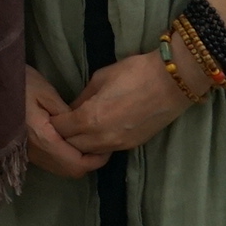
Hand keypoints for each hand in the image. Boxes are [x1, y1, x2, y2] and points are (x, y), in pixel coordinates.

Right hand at [21, 70, 103, 178]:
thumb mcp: (45, 92)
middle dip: (88, 162)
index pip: (77, 163)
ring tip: (86, 142)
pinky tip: (68, 142)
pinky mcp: (25, 151)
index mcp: (44, 139)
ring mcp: (29, 154)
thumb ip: (67, 114)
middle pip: (71, 171)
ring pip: (61, 169)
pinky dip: (65, 158)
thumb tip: (82, 129)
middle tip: (100, 145)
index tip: (107, 145)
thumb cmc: (17, 85)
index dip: (97, 159)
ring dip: (76, 161)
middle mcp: (36, 153)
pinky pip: (51, 163)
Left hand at [61, 51, 201, 161]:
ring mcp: (118, 145)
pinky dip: (96, 145)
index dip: (53, 122)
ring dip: (79, 143)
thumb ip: (83, 98)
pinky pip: (105, 151)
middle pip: (70, 145)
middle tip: (62, 123)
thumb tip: (72, 109)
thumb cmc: (135, 73)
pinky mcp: (131, 147)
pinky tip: (97, 133)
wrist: (173, 82)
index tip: (52, 114)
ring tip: (78, 129)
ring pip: (88, 152)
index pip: (59, 129)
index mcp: (89, 118)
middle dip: (63, 135)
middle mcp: (101, 138)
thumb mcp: (100, 78)